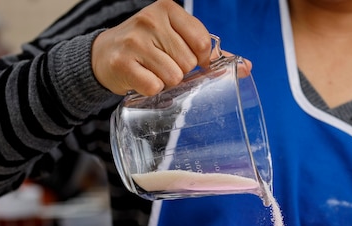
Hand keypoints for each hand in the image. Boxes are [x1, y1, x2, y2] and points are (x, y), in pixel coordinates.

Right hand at [91, 0, 211, 95]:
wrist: (104, 54)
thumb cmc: (147, 47)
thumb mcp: (176, 38)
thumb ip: (209, 52)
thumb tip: (246, 66)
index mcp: (167, 9)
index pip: (202, 42)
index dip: (201, 59)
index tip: (190, 60)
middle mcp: (150, 20)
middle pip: (188, 62)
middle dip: (181, 71)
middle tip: (163, 64)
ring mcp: (135, 41)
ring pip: (173, 77)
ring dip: (166, 82)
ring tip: (152, 71)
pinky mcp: (123, 63)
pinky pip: (155, 87)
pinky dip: (152, 90)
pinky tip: (142, 79)